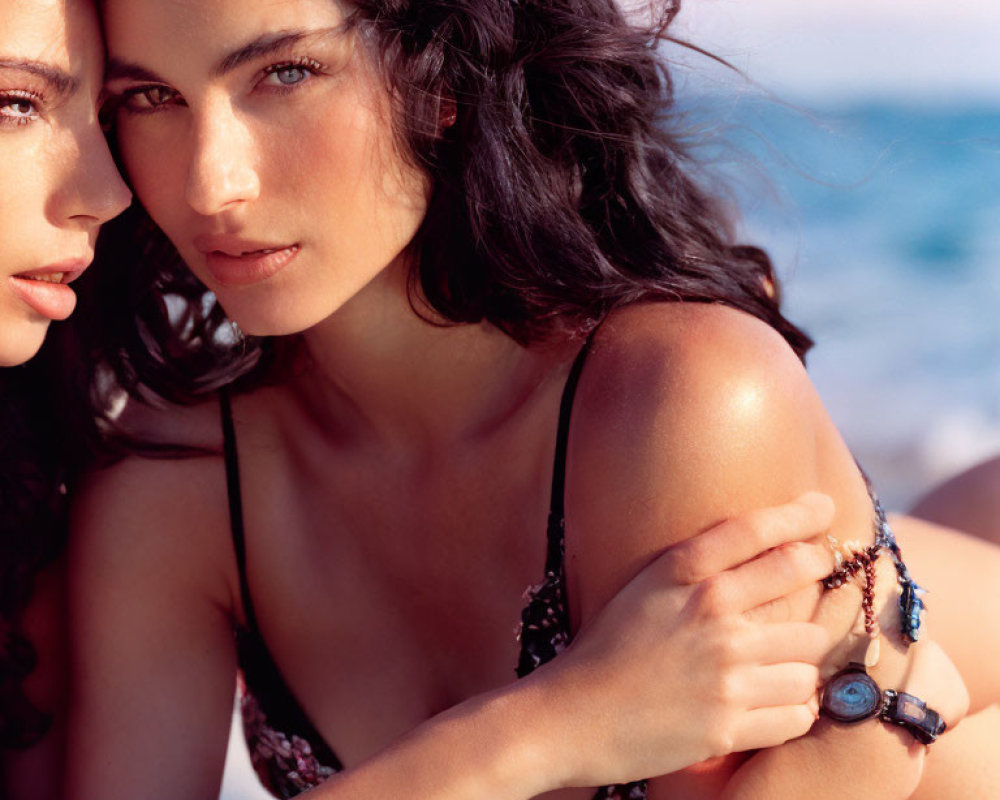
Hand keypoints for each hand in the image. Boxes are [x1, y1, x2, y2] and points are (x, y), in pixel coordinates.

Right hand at [536, 492, 836, 788]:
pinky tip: (771, 703)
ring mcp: (724, 674)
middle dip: (810, 604)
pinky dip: (793, 711)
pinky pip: (798, 715)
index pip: (758, 531)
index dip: (801, 515)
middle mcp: (711, 616)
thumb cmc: (609, 647)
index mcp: (684, 575)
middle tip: (803, 611)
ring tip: (775, 669)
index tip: (822, 509)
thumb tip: (766, 549)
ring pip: (809, 664)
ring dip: (799, 668)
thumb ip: (701, 565)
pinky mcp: (727, 726)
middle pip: (804, 598)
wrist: (572, 716)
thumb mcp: (647, 586)